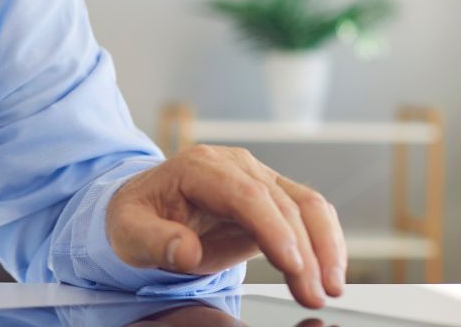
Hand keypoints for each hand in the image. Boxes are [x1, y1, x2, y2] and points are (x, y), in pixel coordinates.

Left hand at [105, 144, 346, 308]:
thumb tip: (183, 251)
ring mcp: (258, 178)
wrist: (146, 206)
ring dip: (325, 247)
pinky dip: (327, 242)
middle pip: (281, 203)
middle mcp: (235, 166)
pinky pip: (309, 214)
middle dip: (304, 251)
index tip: (292, 264)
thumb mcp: (128, 231)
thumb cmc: (137, 216)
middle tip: (314, 294)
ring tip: (330, 289)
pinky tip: (331, 272)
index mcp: (199, 168)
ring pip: (306, 205)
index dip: (273, 228)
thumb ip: (153, 240)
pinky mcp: (273, 197)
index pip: (245, 194)